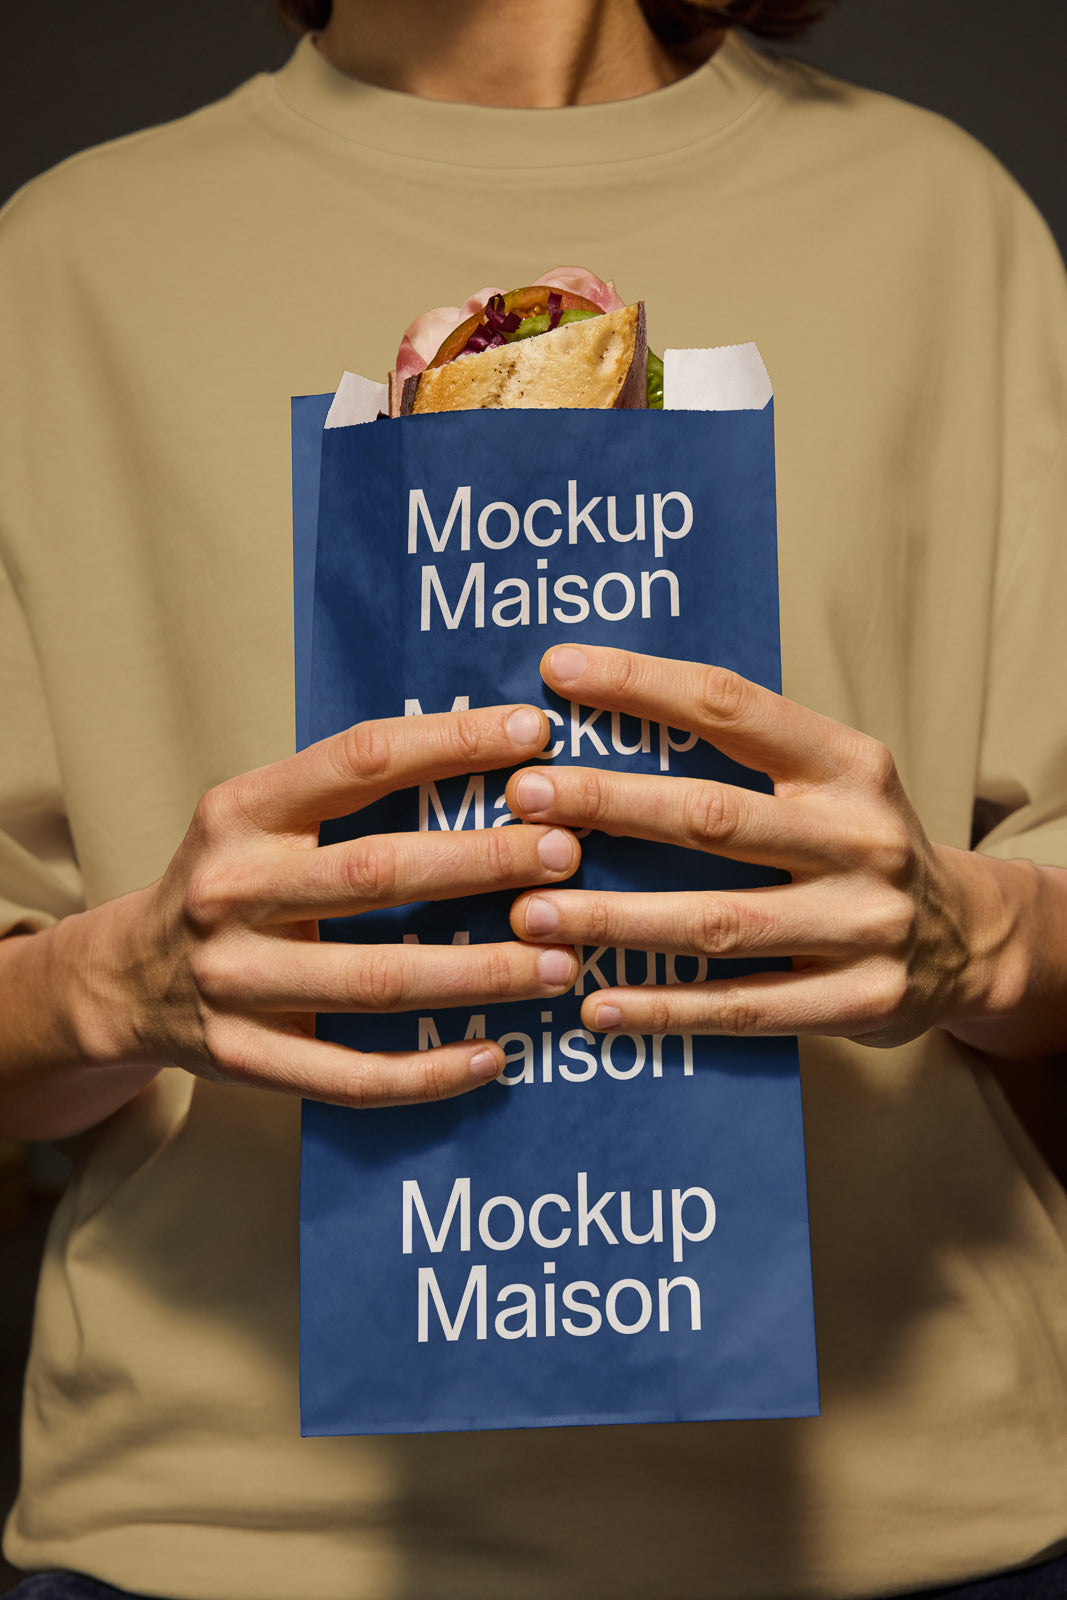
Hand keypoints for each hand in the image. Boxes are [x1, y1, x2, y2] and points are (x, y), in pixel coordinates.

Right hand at [70, 703, 579, 1107]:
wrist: (125, 981)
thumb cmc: (231, 882)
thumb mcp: (260, 819)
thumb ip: (348, 793)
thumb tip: (493, 755)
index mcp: (241, 812)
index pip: (357, 761)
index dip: (449, 744)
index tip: (532, 735)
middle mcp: (231, 890)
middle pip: (376, 873)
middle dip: (483, 861)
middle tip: (566, 854)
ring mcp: (232, 981)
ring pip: (376, 980)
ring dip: (478, 973)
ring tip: (560, 964)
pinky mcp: (244, 1058)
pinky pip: (351, 1076)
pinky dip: (428, 1072)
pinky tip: (492, 1055)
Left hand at [507, 644, 1017, 1049]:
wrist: (971, 941)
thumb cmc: (860, 846)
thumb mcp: (829, 782)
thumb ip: (743, 757)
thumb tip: (603, 722)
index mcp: (847, 765)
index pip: (734, 707)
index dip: (644, 686)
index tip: (559, 671)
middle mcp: (861, 838)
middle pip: (713, 816)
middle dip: (609, 803)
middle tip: (525, 797)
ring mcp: (865, 925)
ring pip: (719, 921)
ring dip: (616, 918)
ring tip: (532, 914)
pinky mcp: (858, 1002)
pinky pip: (744, 1006)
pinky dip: (666, 1007)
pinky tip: (597, 1002)